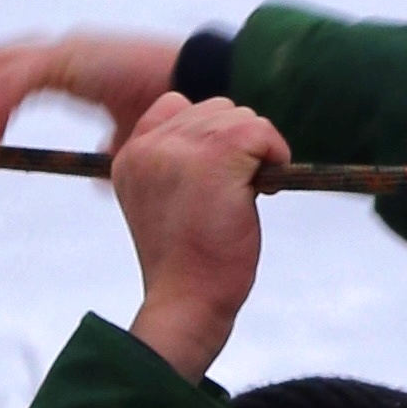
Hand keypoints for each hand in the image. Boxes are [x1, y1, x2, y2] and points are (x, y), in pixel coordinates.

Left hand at [0, 30, 190, 165]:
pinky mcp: (66, 60)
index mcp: (72, 62)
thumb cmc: (178, 109)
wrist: (205, 89)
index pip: (8, 69)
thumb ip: (110, 148)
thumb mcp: (133, 133)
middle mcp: (62, 49)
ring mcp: (63, 51)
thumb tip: (98, 177)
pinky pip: (11, 85)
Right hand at [112, 92, 290, 379]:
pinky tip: (265, 192)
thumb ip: (179, 166)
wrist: (187, 300)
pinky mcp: (217, 155)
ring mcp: (181, 147)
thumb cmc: (187, 264)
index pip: (175, 106)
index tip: (216, 178)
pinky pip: (262, 132)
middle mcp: (149, 145)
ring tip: (247, 195)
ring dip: (256, 153)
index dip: (209, 136)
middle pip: (215, 109)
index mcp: (131, 156)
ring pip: (240, 118)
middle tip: (235, 192)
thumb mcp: (166, 205)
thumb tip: (229, 136)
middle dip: (237, 145)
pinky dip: (275, 155)